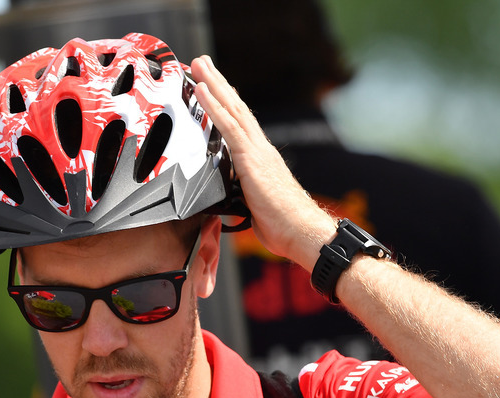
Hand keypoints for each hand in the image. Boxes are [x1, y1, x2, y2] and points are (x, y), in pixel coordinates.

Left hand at [191, 56, 335, 270]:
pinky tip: (201, 90)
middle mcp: (260, 149)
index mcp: (260, 160)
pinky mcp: (251, 160)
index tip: (214, 87)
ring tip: (198, 65)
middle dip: (218, 84)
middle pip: (236, 109)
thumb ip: (239, 196)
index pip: (240, 126)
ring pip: (232, 110)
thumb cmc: (282, 226)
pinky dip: (213, 107)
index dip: (226, 105)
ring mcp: (256, 152)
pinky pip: (229, 127)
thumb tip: (227, 200)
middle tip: (202, 63)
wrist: (302, 232)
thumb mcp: (253, 207)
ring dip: (213, 85)